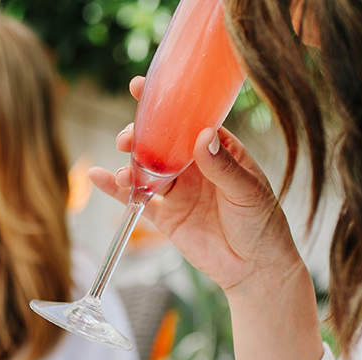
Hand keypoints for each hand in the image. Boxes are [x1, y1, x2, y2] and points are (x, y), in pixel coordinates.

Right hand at [89, 77, 302, 296]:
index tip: (142, 87)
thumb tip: (202, 136)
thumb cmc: (262, 223)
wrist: (255, 269)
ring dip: (130, 163)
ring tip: (124, 170)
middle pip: (160, 142)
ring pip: (146, 168)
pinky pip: (137, 199)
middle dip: (141, 136)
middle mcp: (194, 166)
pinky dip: (117, 190)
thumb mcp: (247, 190)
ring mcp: (178, 191)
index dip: (167, 103)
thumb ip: (221, 165)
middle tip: (129, 138)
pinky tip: (99, 178)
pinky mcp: (166, 216)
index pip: (189, 120)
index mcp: (217, 150)